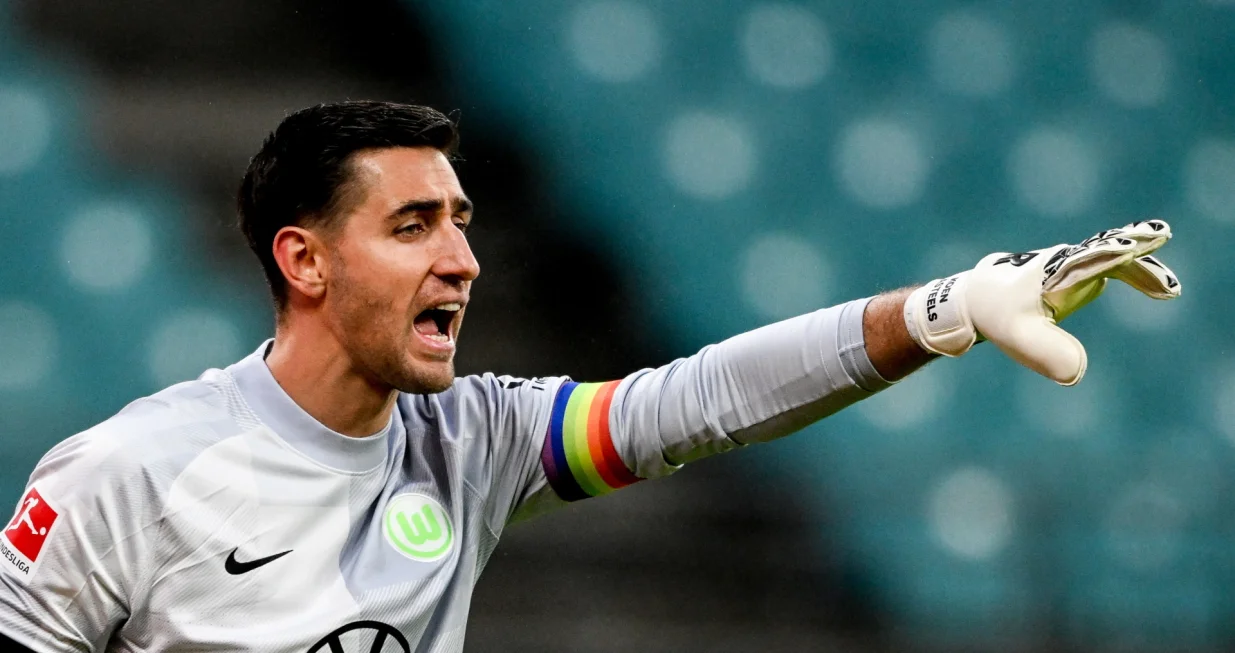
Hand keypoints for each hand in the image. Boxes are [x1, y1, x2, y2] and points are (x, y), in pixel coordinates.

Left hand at [902, 220, 1180, 384]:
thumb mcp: (1019, 337)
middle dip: (1132, 253)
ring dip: (1141, 266)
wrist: (981, 297)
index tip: (1129, 250)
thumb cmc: (1000, 316)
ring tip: (1168, 288)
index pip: (1085, 260)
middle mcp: (1064, 260)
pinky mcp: (1080, 269)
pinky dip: (1136, 275)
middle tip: (1162, 255)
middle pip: (1105, 252)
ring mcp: (1074, 261)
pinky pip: (1114, 267)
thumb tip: (1078, 373)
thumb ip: (1048, 353)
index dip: (1108, 256)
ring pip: (1113, 257)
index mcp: (1050, 271)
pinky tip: (1162, 290)